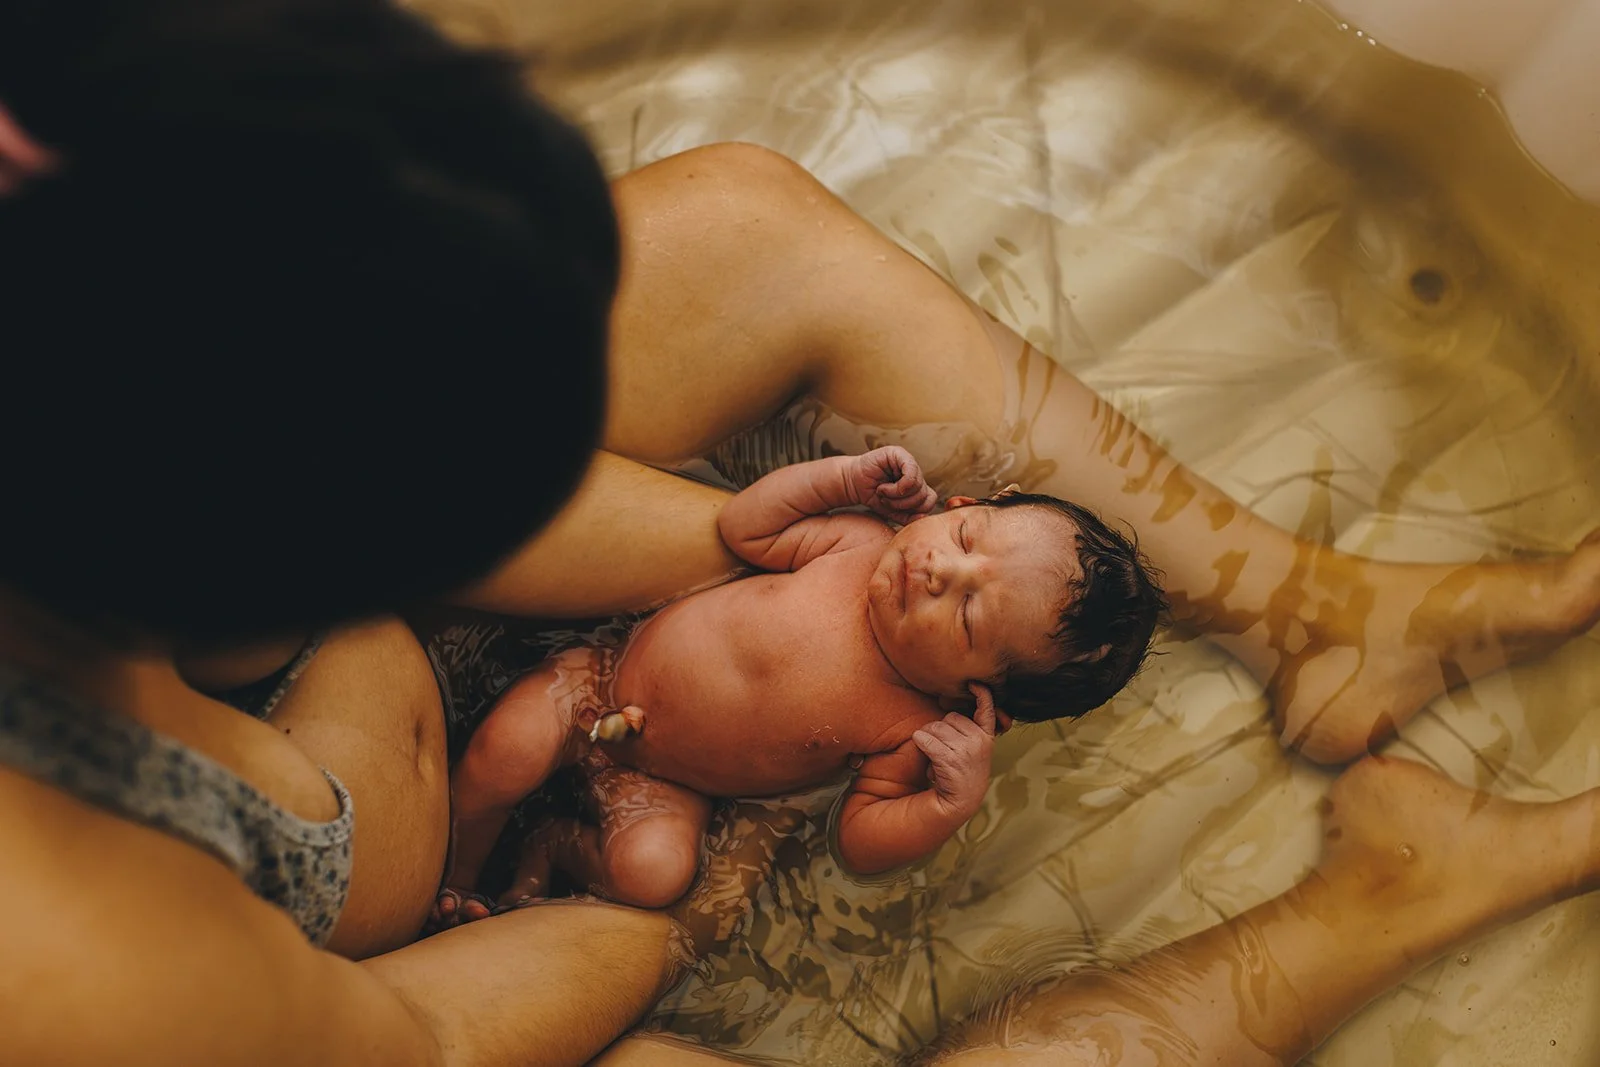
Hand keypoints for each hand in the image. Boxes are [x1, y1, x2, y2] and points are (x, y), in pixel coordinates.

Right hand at [850, 446, 937, 521]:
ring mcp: (908, 461)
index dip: (915, 510)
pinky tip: (883, 487)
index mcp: (918, 486)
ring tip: (883, 493)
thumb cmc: (872, 496)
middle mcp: (916, 472)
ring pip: (917, 485)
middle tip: (886, 501)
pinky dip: (897, 487)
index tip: (896, 510)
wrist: (852, 484)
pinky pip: (911, 473)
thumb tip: (923, 517)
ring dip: (896, 496)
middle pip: (923, 494)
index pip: (929, 500)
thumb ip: (908, 516)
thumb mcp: (893, 511)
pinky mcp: (899, 454)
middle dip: (903, 504)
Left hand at [911, 683, 999, 820]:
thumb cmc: (959, 773)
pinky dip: (921, 745)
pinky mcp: (949, 758)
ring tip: (939, 761)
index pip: (987, 709)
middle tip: (945, 753)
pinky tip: (929, 762)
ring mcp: (966, 749)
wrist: (957, 803)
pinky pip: (924, 738)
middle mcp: (979, 740)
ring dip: (929, 741)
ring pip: (934, 728)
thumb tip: (949, 705)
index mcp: (985, 737)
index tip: (974, 684)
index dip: (981, 694)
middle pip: (947, 718)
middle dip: (940, 731)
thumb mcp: (973, 750)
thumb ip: (968, 729)